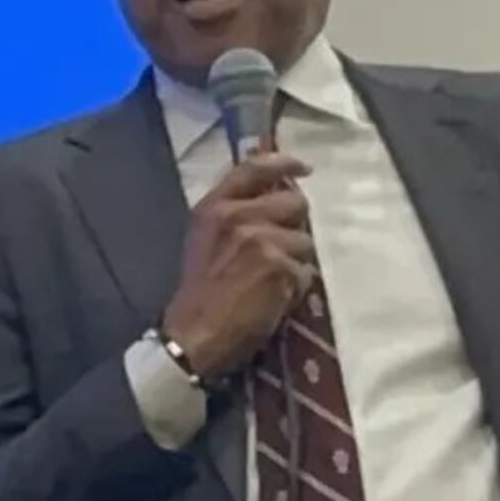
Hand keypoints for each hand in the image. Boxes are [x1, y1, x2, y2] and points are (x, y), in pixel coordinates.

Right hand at [156, 149, 317, 374]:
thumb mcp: (205, 241)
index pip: (254, 168)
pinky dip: (295, 290)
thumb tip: (274, 199)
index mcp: (214, 207)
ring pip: (305, 242)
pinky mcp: (280, 267)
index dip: (284, 163)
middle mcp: (238, 216)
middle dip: (295, 226)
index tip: (304, 168)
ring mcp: (262, 240)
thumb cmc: (199, 296)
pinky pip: (306, 274)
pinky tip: (273, 301)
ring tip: (270, 284)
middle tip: (281, 250)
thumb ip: (234, 215)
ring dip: (295, 263)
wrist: (193, 337)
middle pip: (294, 203)